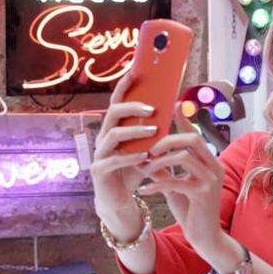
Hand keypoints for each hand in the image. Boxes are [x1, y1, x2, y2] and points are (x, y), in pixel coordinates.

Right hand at [90, 73, 169, 227]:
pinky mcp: (99, 171)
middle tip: (152, 108)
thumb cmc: (132, 171)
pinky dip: (130, 157)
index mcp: (112, 129)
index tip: (134, 72)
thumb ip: (154, 131)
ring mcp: (98, 154)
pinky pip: (113, 160)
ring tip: (153, 131)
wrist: (118, 201)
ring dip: (134, 131)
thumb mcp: (146, 149)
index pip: (116, 103)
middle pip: (112, 114)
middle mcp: (102, 138)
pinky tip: (144, 156)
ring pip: (111, 135)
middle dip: (131, 107)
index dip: (123, 87)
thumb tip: (174, 107)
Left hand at [136, 102, 224, 249]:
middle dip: (167, 140)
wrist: (204, 238)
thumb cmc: (190, 209)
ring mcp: (211, 180)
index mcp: (210, 161)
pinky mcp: (203, 194)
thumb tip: (146, 153)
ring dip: (159, 162)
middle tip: (148, 150)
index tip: (170, 106)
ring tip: (143, 170)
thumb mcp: (176, 185)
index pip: (195, 134)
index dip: (183, 120)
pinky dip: (156, 184)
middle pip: (192, 139)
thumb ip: (166, 169)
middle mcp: (214, 167)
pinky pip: (176, 182)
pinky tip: (143, 190)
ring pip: (184, 157)